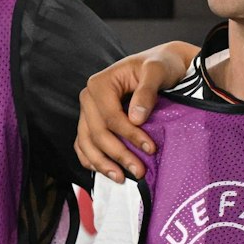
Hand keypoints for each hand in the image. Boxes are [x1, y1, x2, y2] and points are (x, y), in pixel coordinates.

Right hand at [75, 42, 197, 182]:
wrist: (160, 65)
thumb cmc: (160, 65)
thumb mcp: (157, 71)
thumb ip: (147, 91)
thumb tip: (136, 118)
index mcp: (100, 84)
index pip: (111, 117)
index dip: (129, 135)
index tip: (150, 149)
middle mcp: (88, 98)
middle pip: (97, 133)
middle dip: (118, 154)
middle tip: (139, 171)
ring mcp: (88, 112)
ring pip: (86, 143)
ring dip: (102, 164)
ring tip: (121, 178)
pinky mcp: (91, 123)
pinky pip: (84, 145)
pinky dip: (92, 160)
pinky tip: (106, 172)